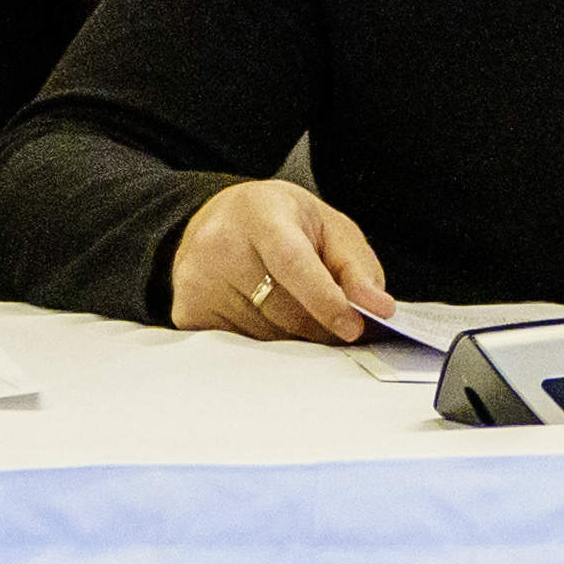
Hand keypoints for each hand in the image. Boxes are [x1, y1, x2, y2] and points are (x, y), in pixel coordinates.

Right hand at [167, 174, 396, 341]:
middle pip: (284, 311)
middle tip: (334, 324)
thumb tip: (377, 309)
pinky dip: (263, 349)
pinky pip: (239, 350)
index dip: (325, 299)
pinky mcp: (186, 310)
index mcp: (260, 213)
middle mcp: (219, 243)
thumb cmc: (286, 225)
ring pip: (265, 339)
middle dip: (319, 327)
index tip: (353, 328)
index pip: (292, 262)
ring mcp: (196, 279)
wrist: (222, 219)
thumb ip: (356, 268)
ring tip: (293, 313)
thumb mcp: (329, 228)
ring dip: (293, 340)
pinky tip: (264, 322)